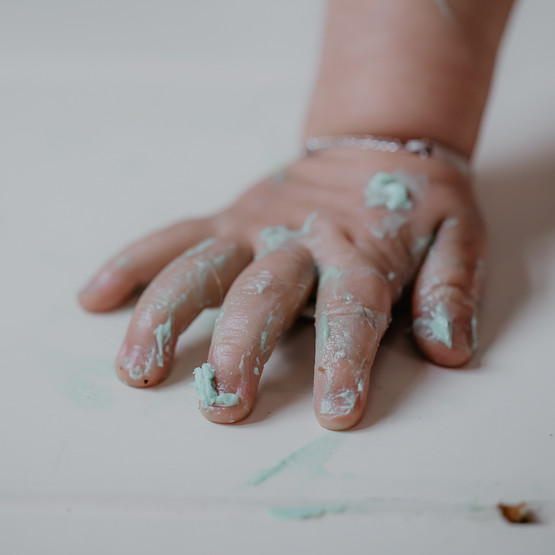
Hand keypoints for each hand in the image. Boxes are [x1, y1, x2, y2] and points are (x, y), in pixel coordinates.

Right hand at [78, 147, 485, 429]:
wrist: (379, 141)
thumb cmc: (419, 204)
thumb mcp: (460, 237)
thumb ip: (452, 291)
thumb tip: (449, 350)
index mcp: (361, 250)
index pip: (351, 309)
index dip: (344, 360)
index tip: (334, 412)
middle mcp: (298, 239)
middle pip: (263, 293)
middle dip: (241, 347)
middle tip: (223, 402)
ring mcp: (254, 226)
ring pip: (200, 266)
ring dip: (163, 314)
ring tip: (136, 368)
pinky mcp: (227, 219)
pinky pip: (172, 237)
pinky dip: (132, 264)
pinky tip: (93, 298)